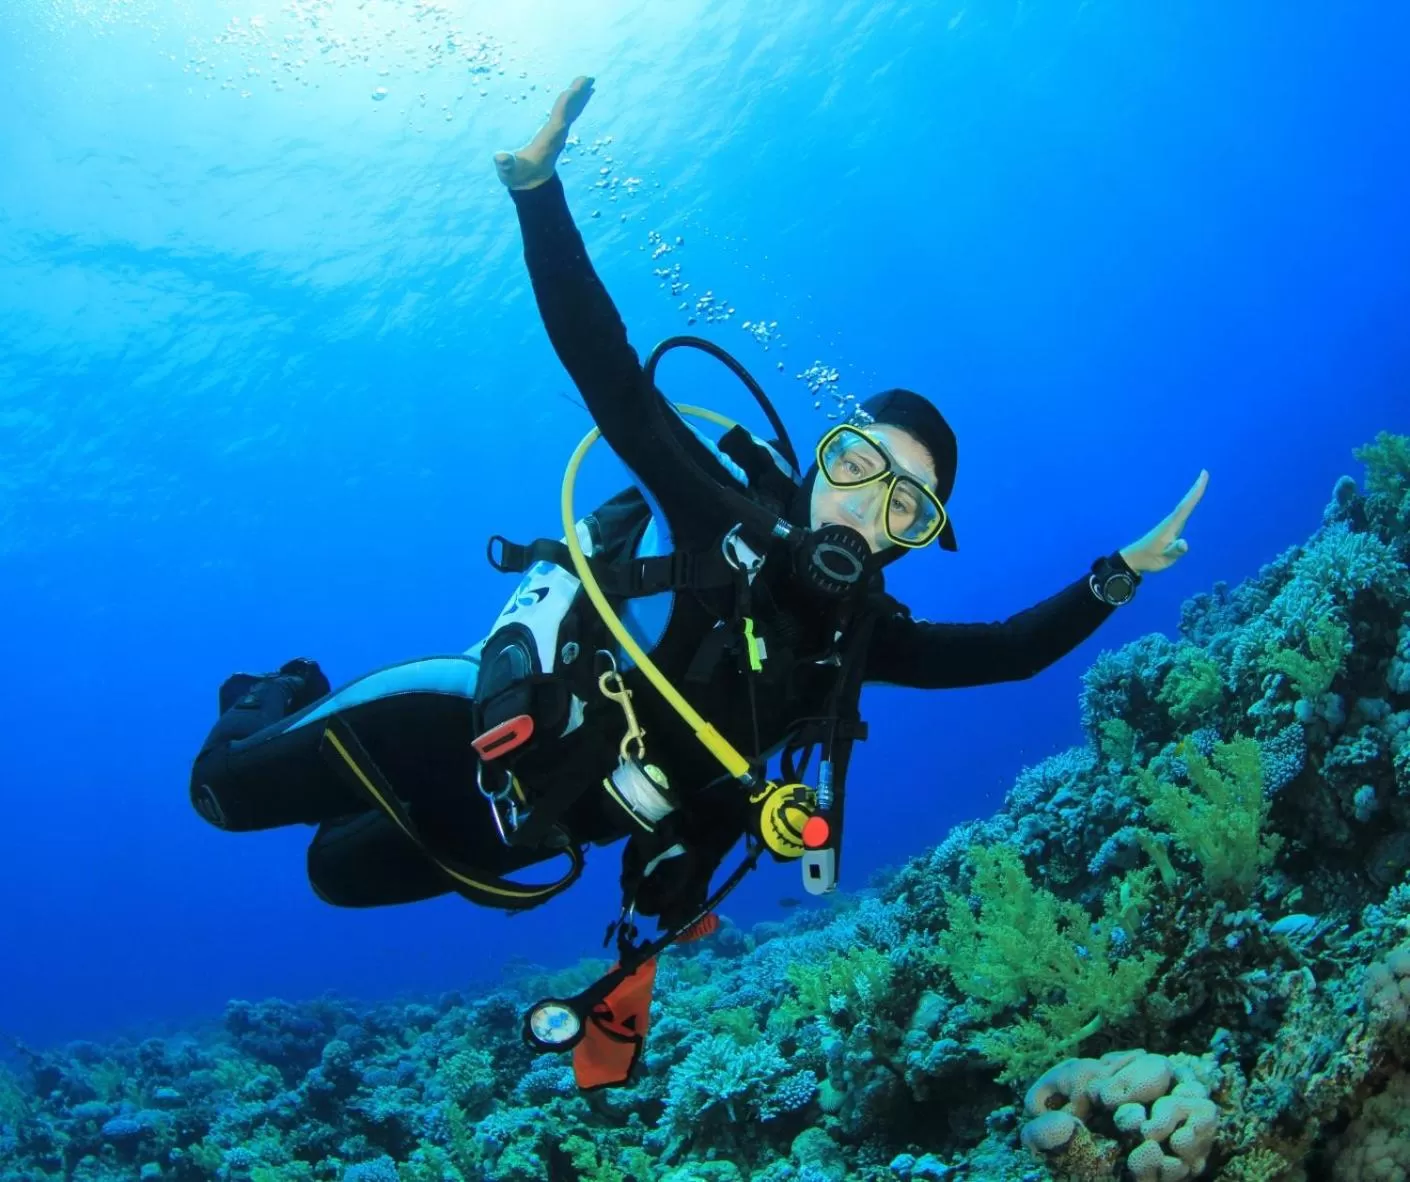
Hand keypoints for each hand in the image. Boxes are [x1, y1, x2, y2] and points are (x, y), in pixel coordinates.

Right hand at [493, 75, 595, 190]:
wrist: (531, 184)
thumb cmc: (517, 175)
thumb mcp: (508, 171)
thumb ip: (505, 165)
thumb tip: (501, 158)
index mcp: (546, 142)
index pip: (558, 122)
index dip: (564, 107)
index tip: (571, 92)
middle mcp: (557, 137)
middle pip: (570, 114)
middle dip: (578, 97)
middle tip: (589, 79)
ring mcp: (559, 134)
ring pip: (572, 112)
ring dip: (580, 97)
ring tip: (589, 81)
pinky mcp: (558, 132)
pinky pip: (569, 114)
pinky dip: (576, 102)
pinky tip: (581, 93)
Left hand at [1119, 470, 1208, 574]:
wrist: (1133, 559)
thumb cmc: (1149, 559)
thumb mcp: (1163, 559)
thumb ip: (1174, 551)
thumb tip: (1184, 543)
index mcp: (1171, 526)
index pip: (1186, 506)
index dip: (1195, 492)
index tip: (1202, 477)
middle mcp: (1171, 522)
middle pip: (1186, 502)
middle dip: (1196, 489)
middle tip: (1204, 473)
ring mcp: (1169, 524)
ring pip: (1184, 506)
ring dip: (1193, 495)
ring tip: (1201, 483)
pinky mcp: (1168, 528)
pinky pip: (1182, 512)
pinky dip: (1188, 504)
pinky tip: (1190, 503)